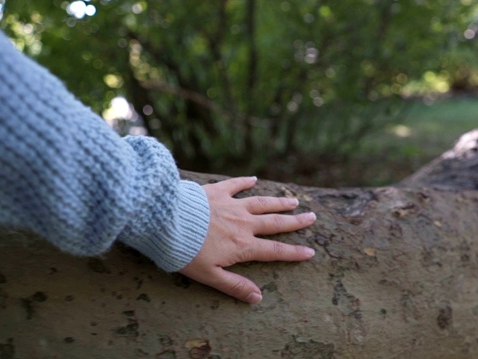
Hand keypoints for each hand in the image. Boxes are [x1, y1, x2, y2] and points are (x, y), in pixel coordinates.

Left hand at [179, 176, 315, 303]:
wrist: (166, 222)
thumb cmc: (185, 252)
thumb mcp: (210, 276)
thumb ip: (235, 286)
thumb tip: (258, 298)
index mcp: (243, 245)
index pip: (274, 250)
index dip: (294, 253)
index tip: (310, 252)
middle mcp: (243, 223)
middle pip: (275, 222)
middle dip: (295, 222)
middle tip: (311, 217)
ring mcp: (231, 205)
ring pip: (261, 202)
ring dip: (279, 202)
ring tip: (294, 201)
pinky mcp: (216, 191)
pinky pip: (235, 185)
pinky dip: (246, 182)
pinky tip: (254, 179)